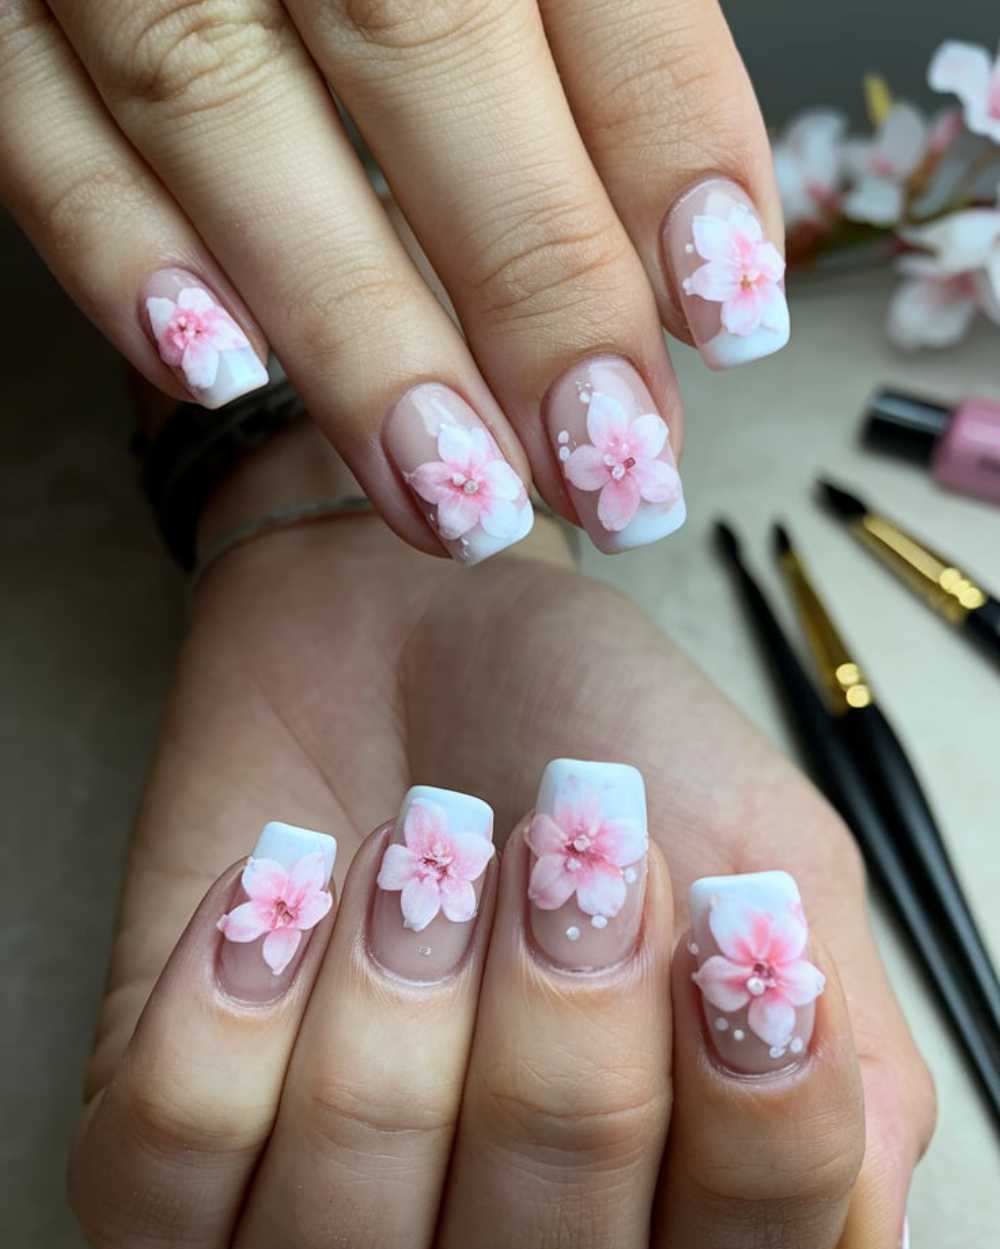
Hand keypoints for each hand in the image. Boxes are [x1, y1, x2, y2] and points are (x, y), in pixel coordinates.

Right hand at [0, 0, 786, 560]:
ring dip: (349, 327)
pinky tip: (215, 374)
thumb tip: (665, 232)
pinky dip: (113, 246)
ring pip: (222, 106)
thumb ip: (570, 18)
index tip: (726, 312)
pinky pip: (31, 115)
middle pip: (418, 47)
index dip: (663, 142)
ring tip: (455, 492)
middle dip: (531, 283)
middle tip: (613, 464)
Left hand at [68, 490, 934, 1248]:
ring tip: (420, 849)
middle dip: (562, 1036)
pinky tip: (283, 888)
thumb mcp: (771, 871)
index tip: (720, 940)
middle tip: (558, 869)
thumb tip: (855, 1245)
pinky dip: (234, 1000)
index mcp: (664, 1233)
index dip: (747, 1126)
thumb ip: (849, 1072)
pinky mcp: (156, 1165)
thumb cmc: (590, 740)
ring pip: (340, 1238)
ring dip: (398, 998)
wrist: (400, 625)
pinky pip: (172, 1160)